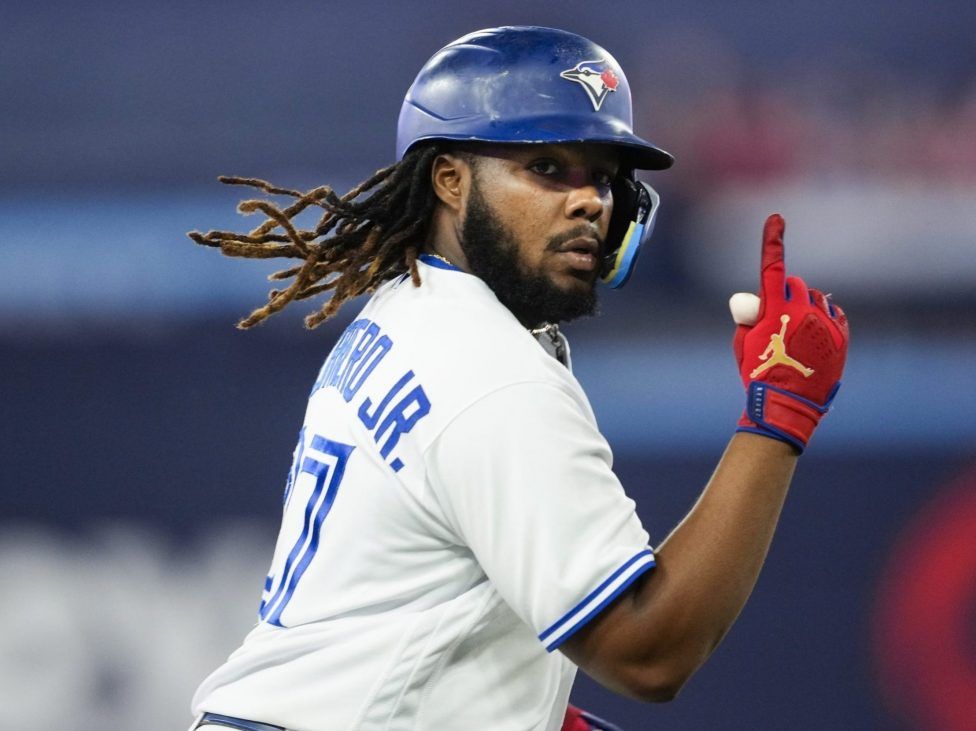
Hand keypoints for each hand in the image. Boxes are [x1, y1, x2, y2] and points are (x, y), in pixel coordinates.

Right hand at [731, 214, 848, 451]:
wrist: (787, 404)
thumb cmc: (758, 373)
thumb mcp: (743, 342)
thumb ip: (749, 315)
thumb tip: (755, 300)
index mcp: (774, 309)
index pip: (773, 267)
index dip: (773, 241)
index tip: (776, 219)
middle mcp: (803, 310)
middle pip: (795, 284)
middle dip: (785, 293)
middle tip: (775, 316)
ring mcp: (824, 323)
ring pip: (817, 298)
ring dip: (805, 306)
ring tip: (795, 332)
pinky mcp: (840, 336)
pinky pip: (834, 314)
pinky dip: (824, 318)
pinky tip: (814, 335)